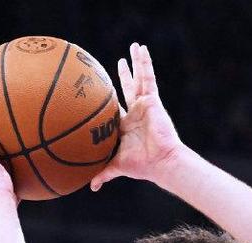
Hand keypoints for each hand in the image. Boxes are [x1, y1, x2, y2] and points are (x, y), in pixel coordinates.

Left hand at [90, 43, 181, 190]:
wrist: (160, 162)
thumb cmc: (141, 166)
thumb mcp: (116, 166)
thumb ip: (103, 173)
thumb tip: (92, 187)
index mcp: (125, 127)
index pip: (115, 109)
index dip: (109, 99)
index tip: (102, 90)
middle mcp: (135, 114)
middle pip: (128, 89)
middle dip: (124, 76)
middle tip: (120, 61)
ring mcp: (145, 106)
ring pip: (139, 79)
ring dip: (136, 63)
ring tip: (135, 46)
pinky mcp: (153, 101)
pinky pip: (148, 78)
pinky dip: (145, 63)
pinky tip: (142, 49)